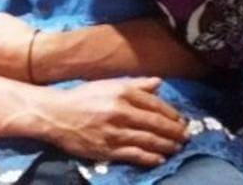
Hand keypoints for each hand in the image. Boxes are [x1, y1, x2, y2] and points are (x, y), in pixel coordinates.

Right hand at [43, 77, 187, 166]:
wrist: (56, 114)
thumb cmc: (83, 97)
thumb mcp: (109, 84)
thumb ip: (136, 84)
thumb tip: (159, 82)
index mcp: (122, 92)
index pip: (155, 104)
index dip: (172, 114)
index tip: (181, 120)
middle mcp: (121, 111)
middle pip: (155, 123)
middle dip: (174, 131)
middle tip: (186, 136)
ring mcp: (114, 131)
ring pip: (148, 140)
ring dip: (167, 145)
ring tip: (177, 148)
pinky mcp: (107, 149)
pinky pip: (134, 155)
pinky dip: (150, 157)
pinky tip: (160, 159)